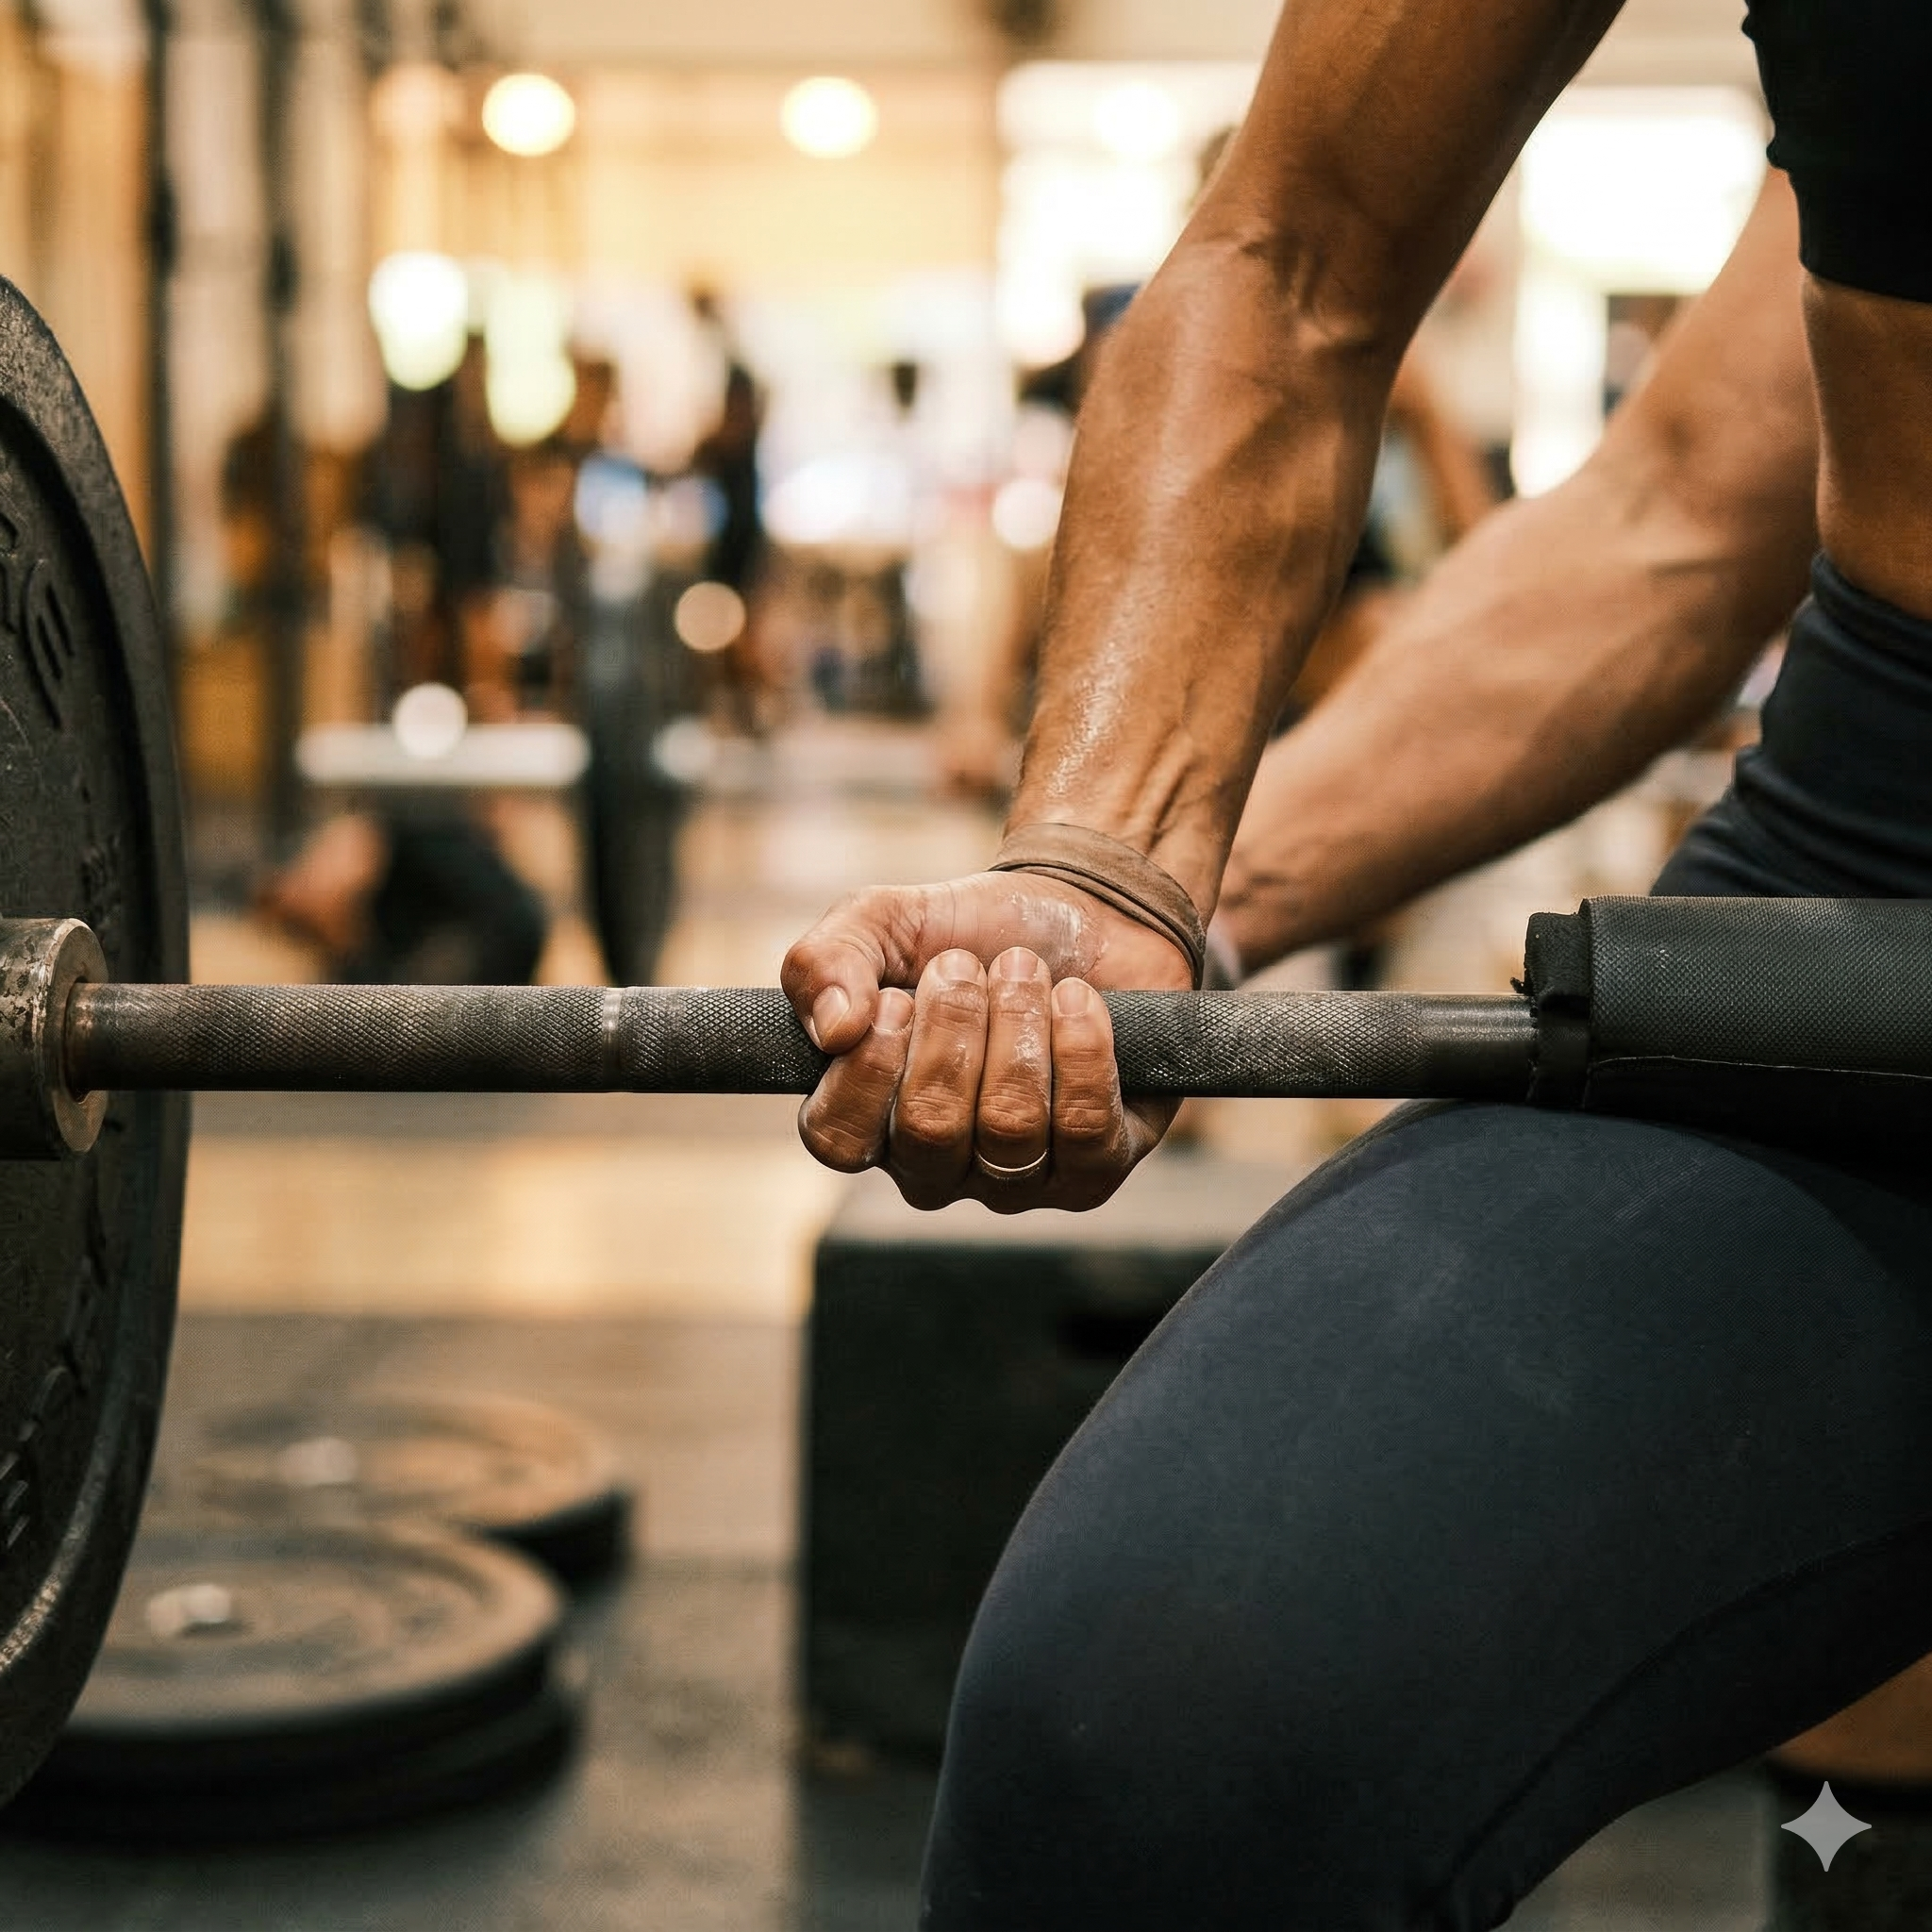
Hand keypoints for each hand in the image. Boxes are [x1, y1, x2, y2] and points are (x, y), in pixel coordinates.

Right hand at [782, 872, 1192, 1211]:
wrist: (1082, 911)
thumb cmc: (969, 933)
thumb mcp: (880, 922)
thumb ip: (824, 962)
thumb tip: (835, 1029)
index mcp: (870, 1120)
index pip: (839, 1139)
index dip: (867, 1067)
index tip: (897, 998)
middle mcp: (938, 1166)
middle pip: (931, 1129)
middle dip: (953, 1026)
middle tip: (966, 964)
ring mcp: (1017, 1179)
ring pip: (1010, 1126)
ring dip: (1017, 1023)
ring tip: (1024, 968)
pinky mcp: (1094, 1168)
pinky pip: (1085, 1128)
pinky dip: (1080, 1046)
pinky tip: (1076, 998)